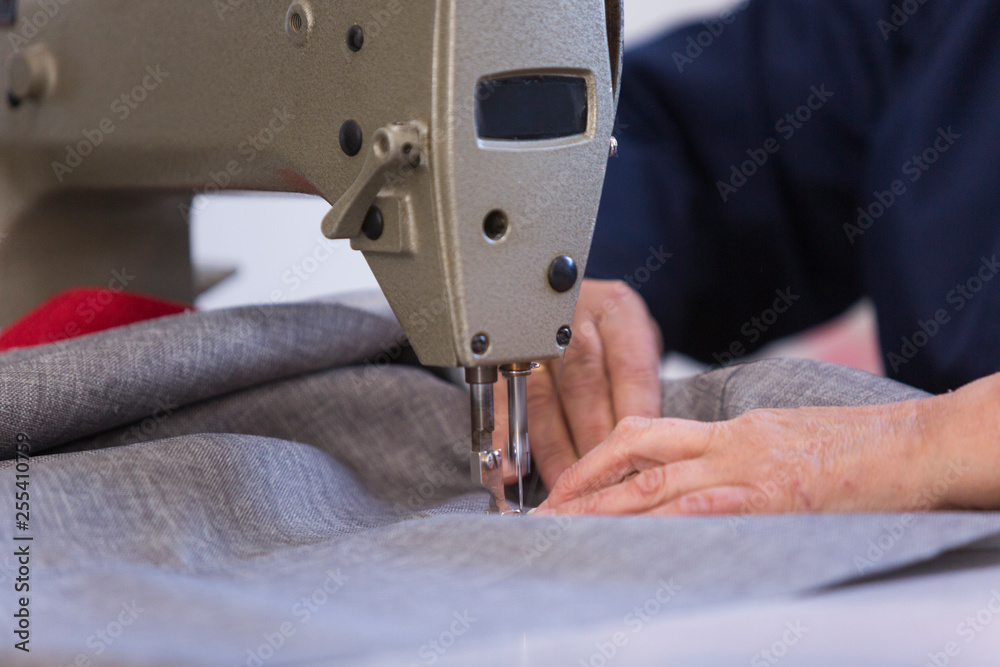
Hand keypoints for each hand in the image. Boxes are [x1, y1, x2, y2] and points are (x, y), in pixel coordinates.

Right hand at [494, 279, 662, 488]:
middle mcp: (573, 318)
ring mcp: (533, 336)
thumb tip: (649, 449)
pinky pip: (505, 405)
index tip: (641, 460)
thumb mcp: (635, 347)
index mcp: (616, 311)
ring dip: (554, 451)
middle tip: (605, 485)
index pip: (630, 368)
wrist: (567, 311)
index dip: (634, 420)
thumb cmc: (609, 337)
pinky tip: (514, 468)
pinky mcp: (503, 359)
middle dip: (594, 443)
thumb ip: (640, 387)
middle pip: (585, 386)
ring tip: (566, 488)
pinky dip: (508, 441)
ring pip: (545, 399)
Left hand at [534, 399, 959, 515]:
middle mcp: (729, 445)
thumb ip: (732, 457)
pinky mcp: (772, 497)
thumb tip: (691, 483)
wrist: (913, 448)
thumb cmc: (855, 450)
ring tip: (565, 529)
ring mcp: (748, 469)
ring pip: (657, 482)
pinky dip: (662, 520)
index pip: (645, 436)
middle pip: (635, 456)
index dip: (597, 461)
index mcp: (729, 432)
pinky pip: (705, 506)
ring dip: (604, 508)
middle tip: (544, 513)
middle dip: (582, 486)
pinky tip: (633, 537)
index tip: (566, 485)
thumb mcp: (781, 442)